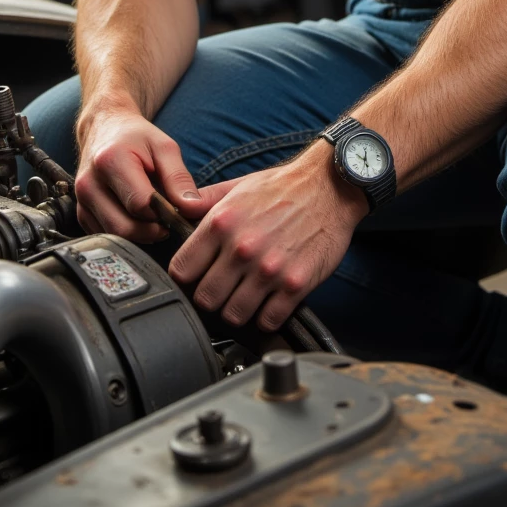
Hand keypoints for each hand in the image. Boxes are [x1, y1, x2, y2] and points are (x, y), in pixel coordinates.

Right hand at [74, 101, 201, 241]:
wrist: (104, 128)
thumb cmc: (137, 137)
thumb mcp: (164, 147)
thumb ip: (179, 178)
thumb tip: (193, 209)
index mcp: (110, 161)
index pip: (141, 205)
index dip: (164, 213)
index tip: (178, 210)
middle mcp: (89, 184)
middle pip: (125, 228)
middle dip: (152, 230)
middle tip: (169, 221)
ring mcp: (81, 201)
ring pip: (115, 237)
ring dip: (140, 235)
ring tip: (154, 217)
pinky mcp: (81, 214)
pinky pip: (107, 236)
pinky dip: (126, 234)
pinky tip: (137, 218)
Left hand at [168, 140, 367, 331]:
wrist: (330, 186)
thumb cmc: (283, 187)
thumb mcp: (238, 186)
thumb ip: (203, 201)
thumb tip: (176, 209)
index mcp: (221, 222)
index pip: (181, 269)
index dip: (184, 278)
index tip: (193, 278)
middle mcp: (242, 248)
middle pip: (204, 299)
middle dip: (209, 297)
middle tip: (221, 290)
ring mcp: (269, 270)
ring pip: (233, 315)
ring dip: (236, 311)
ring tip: (244, 297)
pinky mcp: (295, 285)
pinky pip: (268, 320)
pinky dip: (266, 317)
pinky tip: (268, 302)